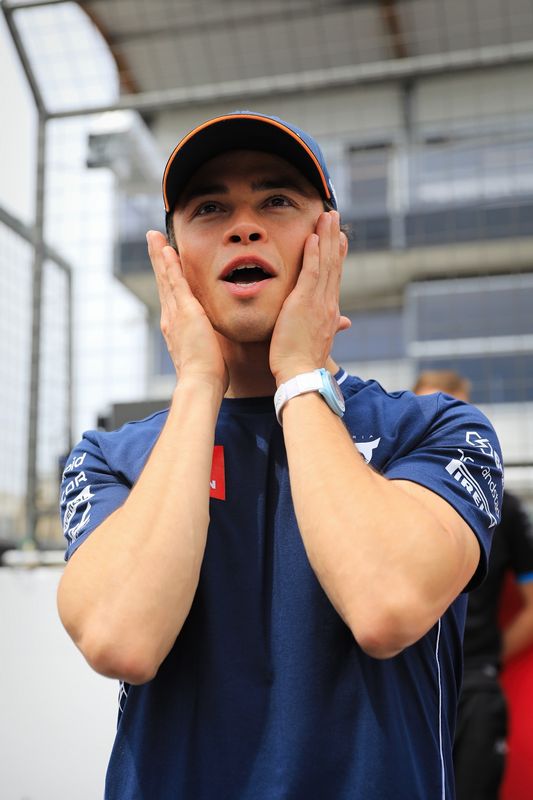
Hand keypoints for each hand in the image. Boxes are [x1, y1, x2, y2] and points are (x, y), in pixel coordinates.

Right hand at [147, 231, 228, 391]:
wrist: (200, 384)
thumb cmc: (208, 375)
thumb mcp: (206, 353)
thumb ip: (207, 343)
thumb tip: (213, 343)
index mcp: (177, 328)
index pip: (171, 296)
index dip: (167, 277)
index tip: (165, 262)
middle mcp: (171, 319)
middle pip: (163, 283)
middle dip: (158, 260)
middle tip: (152, 239)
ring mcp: (176, 315)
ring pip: (166, 279)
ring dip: (160, 255)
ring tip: (154, 236)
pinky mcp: (186, 313)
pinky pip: (176, 284)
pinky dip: (170, 266)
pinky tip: (166, 249)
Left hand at [269, 211, 349, 384]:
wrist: (301, 374)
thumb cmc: (304, 362)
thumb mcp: (320, 341)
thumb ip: (331, 327)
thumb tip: (345, 322)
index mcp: (330, 311)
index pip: (335, 277)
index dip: (337, 256)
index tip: (340, 239)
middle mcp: (329, 303)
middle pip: (334, 264)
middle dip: (334, 238)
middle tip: (334, 216)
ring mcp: (319, 302)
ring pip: (325, 263)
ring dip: (326, 237)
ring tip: (327, 216)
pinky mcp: (305, 303)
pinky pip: (311, 272)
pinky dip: (314, 254)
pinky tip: (313, 237)